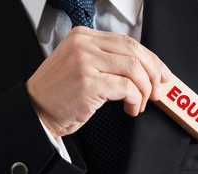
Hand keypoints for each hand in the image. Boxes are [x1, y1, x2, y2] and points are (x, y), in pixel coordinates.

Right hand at [26, 26, 171, 137]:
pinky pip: (127, 87)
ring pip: (134, 69)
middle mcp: (84, 45)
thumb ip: (106, 61)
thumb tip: (142, 69)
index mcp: (83, 37)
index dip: (151, 59)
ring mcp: (85, 62)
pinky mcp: (88, 83)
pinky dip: (136, 100)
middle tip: (157, 90)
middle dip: (154, 73)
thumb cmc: (59, 94)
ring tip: (141, 103)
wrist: (36, 111)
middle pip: (135, 51)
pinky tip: (131, 108)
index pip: (128, 41)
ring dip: (144, 89)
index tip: (161, 73)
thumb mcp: (81, 66)